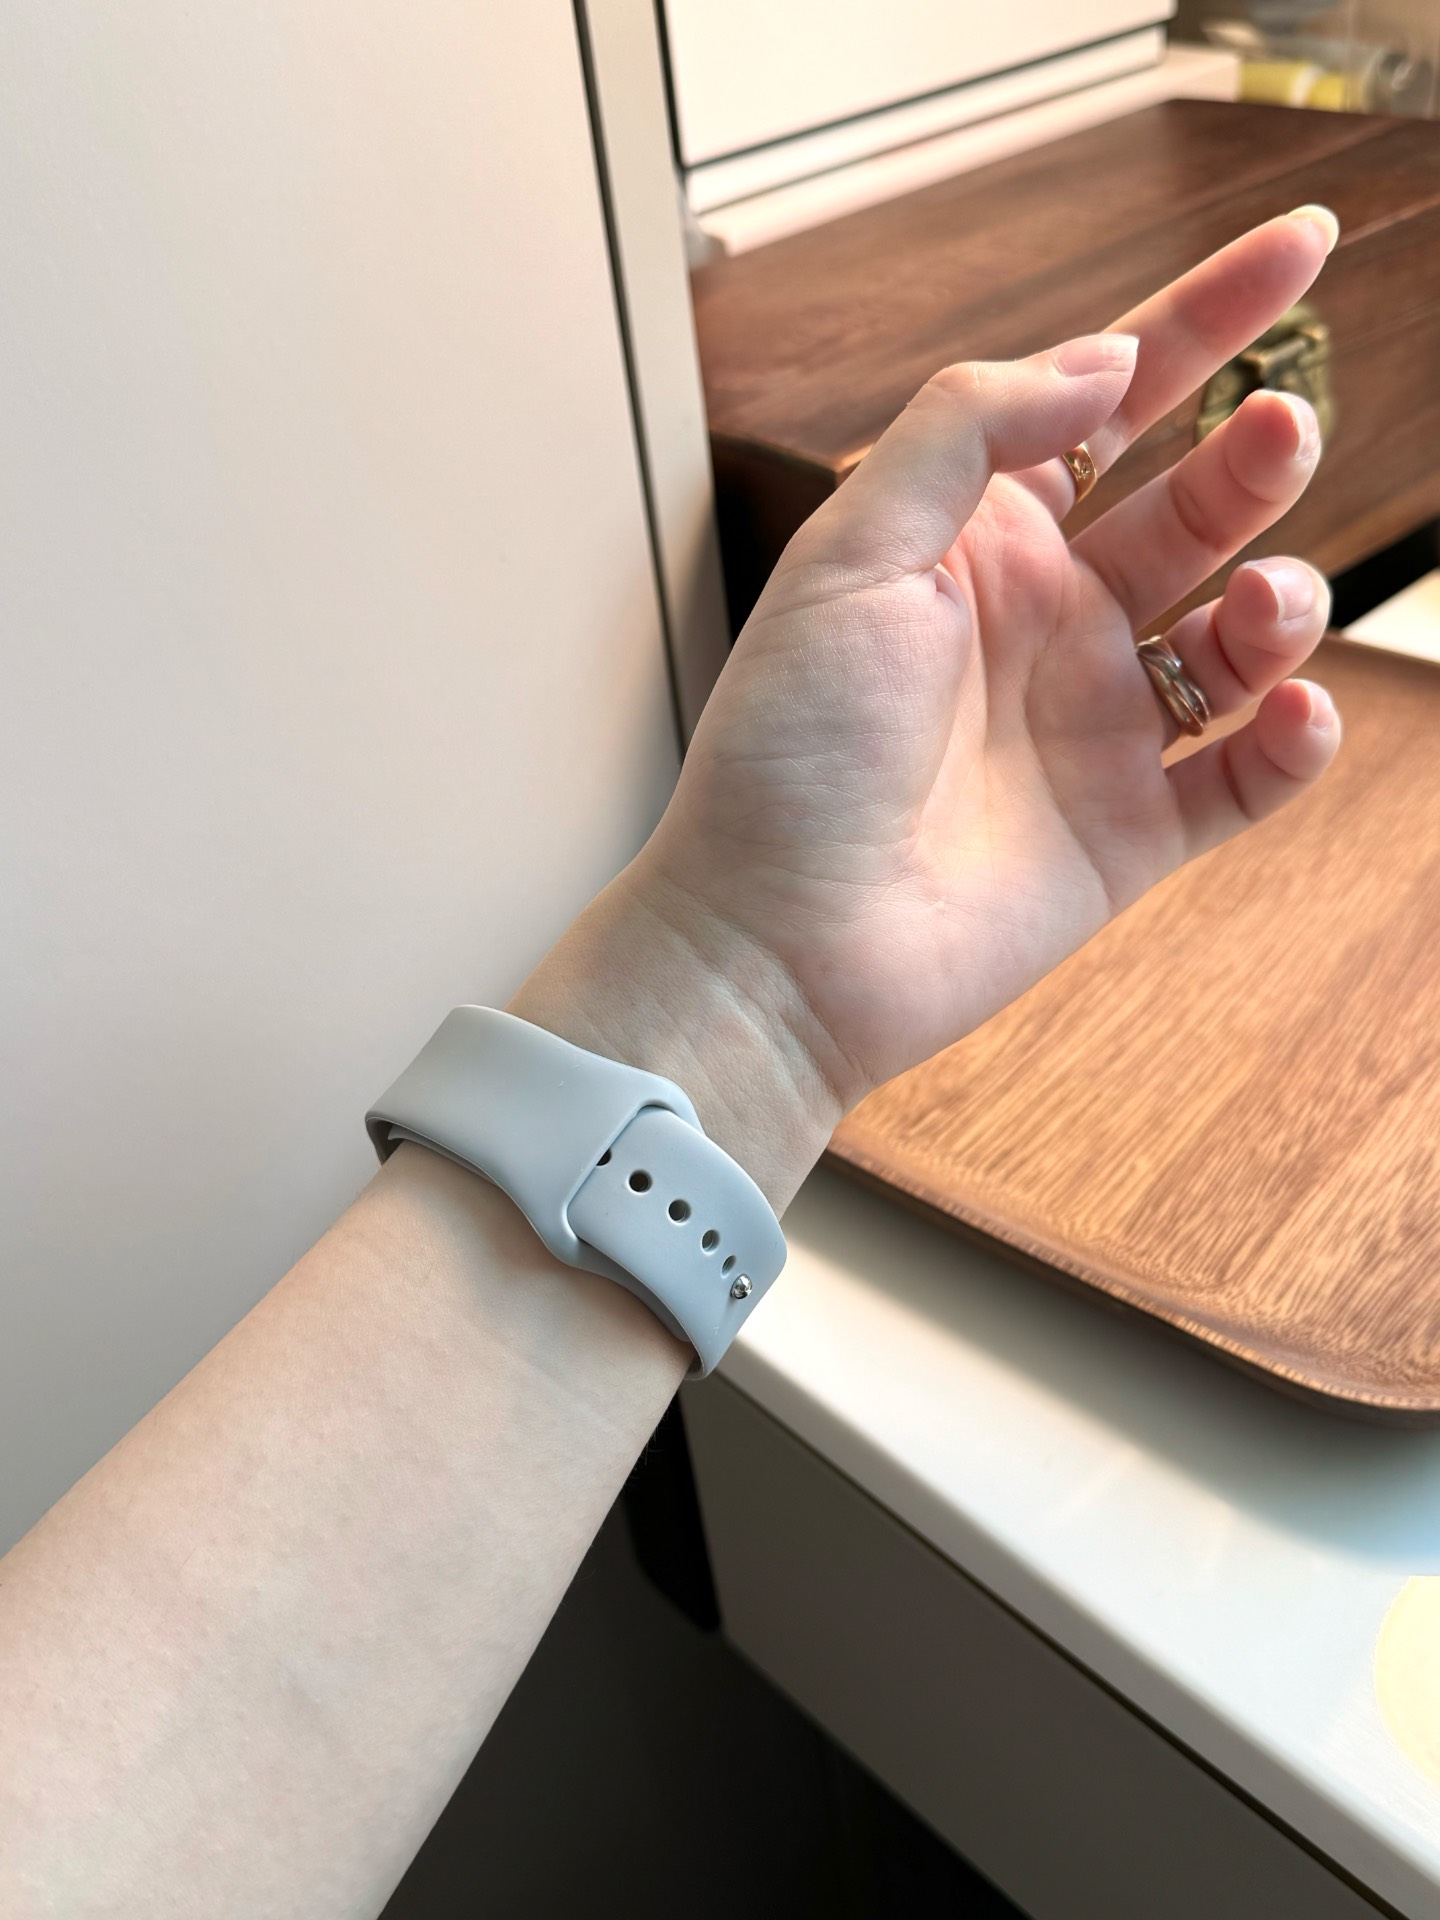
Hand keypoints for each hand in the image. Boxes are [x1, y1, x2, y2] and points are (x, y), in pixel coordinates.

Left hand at [516, 211, 1341, 1206]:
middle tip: (1277, 434)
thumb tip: (1102, 359)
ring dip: (1280, 598)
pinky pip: (1247, 774)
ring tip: (1259, 604)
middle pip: (1196, 504)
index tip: (1300, 246)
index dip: (1205, 318)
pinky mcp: (1129, 830)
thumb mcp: (848, 555)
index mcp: (978, 540)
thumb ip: (966, 434)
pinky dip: (1293, 739)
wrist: (776, 943)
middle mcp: (1048, 621)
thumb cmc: (784, 752)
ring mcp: (1095, 725)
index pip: (1111, 401)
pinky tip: (1291, 709)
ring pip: (1239, 633)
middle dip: (1255, 458)